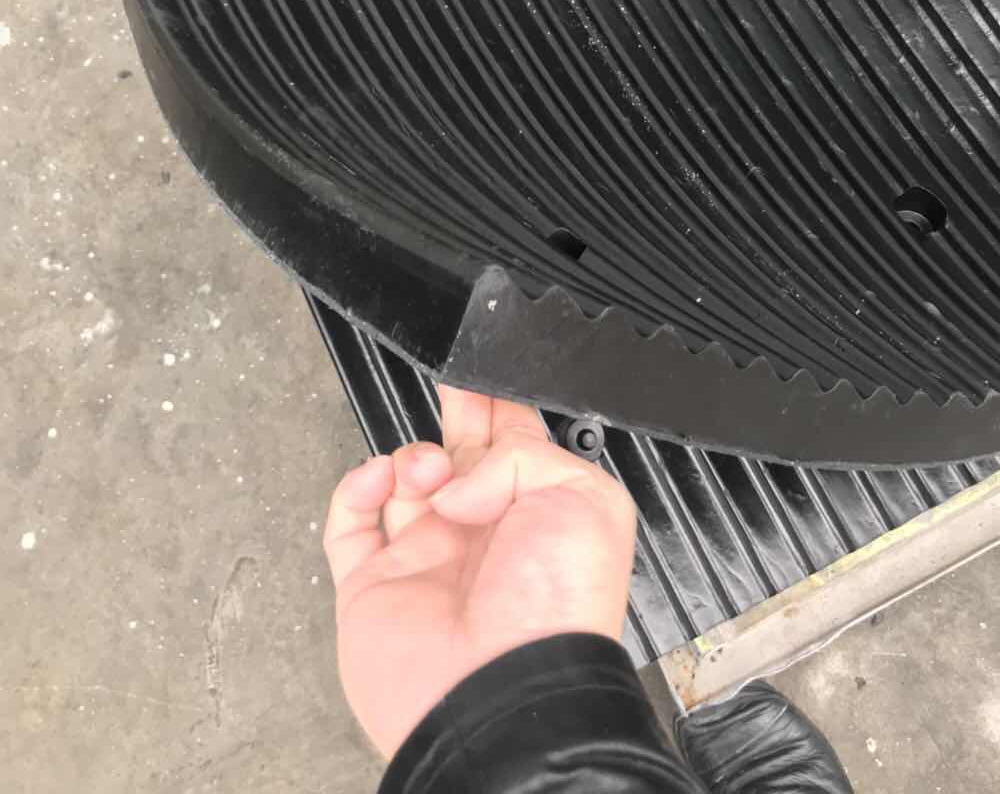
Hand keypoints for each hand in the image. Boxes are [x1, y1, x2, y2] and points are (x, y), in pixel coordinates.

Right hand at [323, 385, 636, 759]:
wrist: (500, 691)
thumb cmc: (556, 609)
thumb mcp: (584, 500)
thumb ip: (523, 455)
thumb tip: (458, 477)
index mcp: (536, 515)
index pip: (512, 444)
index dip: (497, 405)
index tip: (482, 374)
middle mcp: (481, 535)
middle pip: (457, 455)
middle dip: (454, 413)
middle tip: (450, 383)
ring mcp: (423, 558)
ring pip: (403, 479)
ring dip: (411, 456)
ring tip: (429, 474)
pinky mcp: (372, 583)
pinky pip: (349, 522)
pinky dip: (355, 488)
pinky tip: (379, 480)